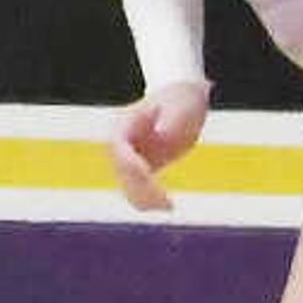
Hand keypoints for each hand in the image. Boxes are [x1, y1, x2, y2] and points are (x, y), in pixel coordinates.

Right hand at [109, 80, 209, 211]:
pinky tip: (168, 205)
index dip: (130, 163)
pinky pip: (137, 190)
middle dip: (141, 187)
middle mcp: (122, 142)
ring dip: (144, 199)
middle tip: (166, 201)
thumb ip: (170, 121)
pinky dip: (149, 200)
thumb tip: (162, 135)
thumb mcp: (180, 109)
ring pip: (126, 185)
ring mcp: (129, 156)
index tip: (149, 173)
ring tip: (169, 205)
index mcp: (126, 122)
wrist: (183, 97)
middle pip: (121, 170)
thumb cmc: (182, 100)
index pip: (119, 146)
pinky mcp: (140, 168)